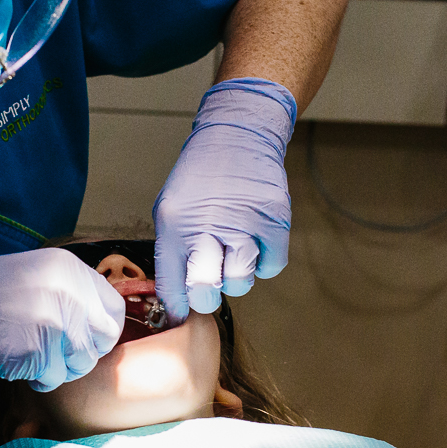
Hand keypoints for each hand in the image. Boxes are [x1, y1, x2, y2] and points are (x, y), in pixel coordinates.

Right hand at [0, 248, 124, 391]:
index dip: (100, 329)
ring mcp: (52, 321)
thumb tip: (103, 325)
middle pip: (103, 338)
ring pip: (81, 362)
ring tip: (32, 354)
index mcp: (68, 269)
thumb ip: (71, 294)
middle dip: (83, 352)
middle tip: (56, 352)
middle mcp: (66, 292)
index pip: (113, 308)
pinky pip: (54, 378)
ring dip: (60, 367)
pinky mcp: (35, 351)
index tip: (82, 337)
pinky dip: (37, 378)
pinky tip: (15, 361)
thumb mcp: (35, 276)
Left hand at [153, 77, 296, 324]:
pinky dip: (263, 262)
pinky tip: (254, 242)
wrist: (238, 136)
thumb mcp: (171, 209)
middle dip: (206, 296)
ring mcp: (244, 223)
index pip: (172, 283)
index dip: (179, 305)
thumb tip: (179, 298)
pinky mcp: (275, 220)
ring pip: (240, 282)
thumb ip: (174, 251)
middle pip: (206, 290)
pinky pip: (270, 267)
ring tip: (232, 251)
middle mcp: (208, 224)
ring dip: (236, 276)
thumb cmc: (201, 178)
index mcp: (175, 224)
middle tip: (209, 284)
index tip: (183, 312)